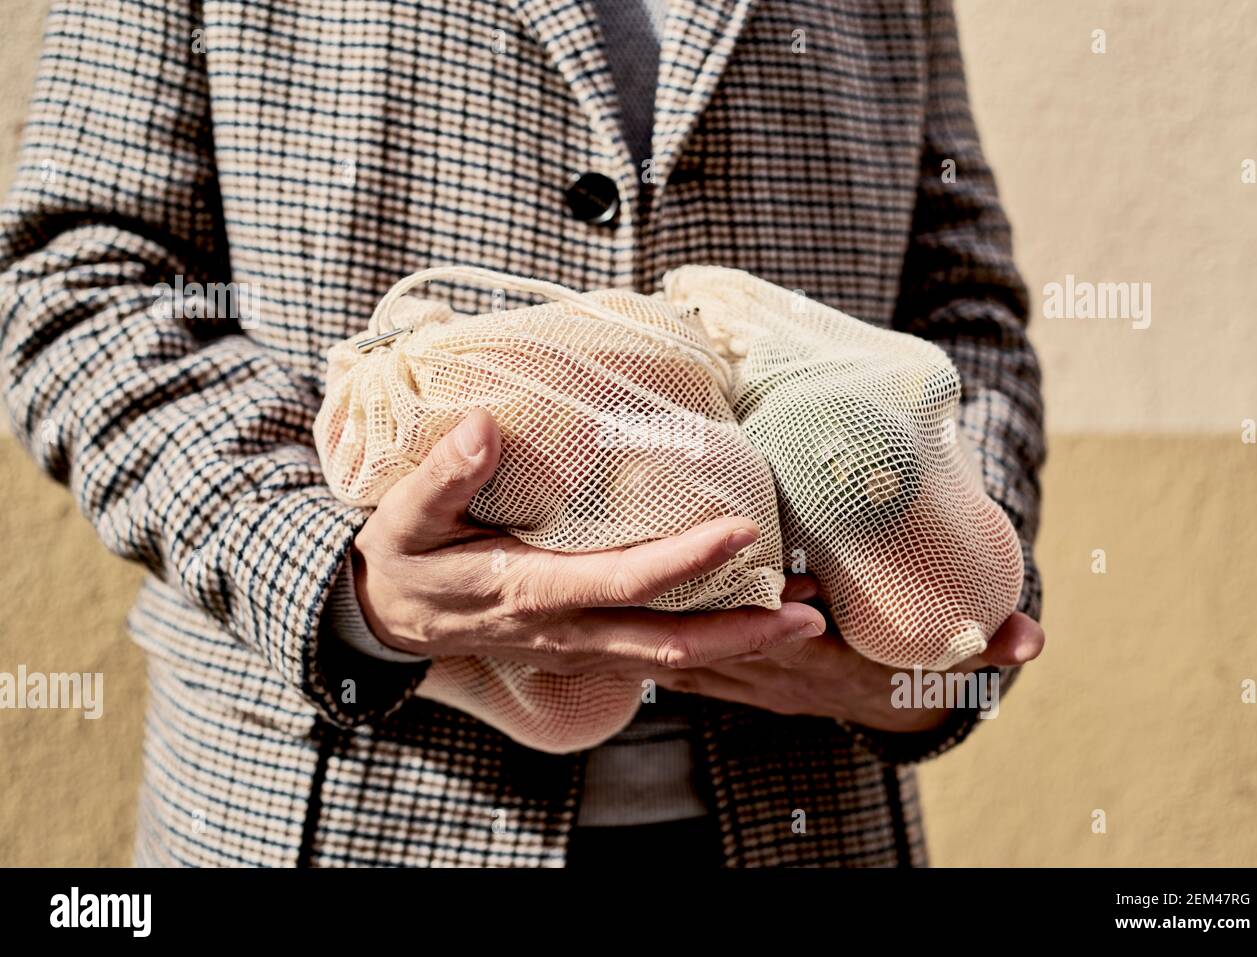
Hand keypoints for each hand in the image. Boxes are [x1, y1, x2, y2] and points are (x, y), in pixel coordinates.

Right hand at [351, 409, 825, 673]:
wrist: (386, 622)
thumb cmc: (402, 561)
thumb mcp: (404, 518)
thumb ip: (443, 478)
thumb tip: (482, 426)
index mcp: (529, 592)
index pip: (621, 582)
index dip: (684, 562)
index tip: (744, 531)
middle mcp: (565, 633)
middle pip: (670, 644)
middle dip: (745, 633)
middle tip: (813, 615)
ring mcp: (578, 650)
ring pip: (671, 659)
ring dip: (740, 644)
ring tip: (806, 618)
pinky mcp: (584, 651)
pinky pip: (656, 655)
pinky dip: (710, 645)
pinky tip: (749, 619)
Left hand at [643, 579, 1044, 731]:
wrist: (870, 701)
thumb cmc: (901, 665)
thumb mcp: (946, 661)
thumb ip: (987, 646)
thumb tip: (1034, 641)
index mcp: (822, 669)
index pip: (797, 647)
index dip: (787, 619)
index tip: (792, 577)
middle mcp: (772, 679)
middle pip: (730, 644)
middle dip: (714, 601)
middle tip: (703, 544)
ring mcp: (738, 679)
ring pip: (689, 648)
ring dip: (666, 611)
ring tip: (646, 554)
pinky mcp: (714, 669)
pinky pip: (671, 653)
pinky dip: (648, 625)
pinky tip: (624, 583)